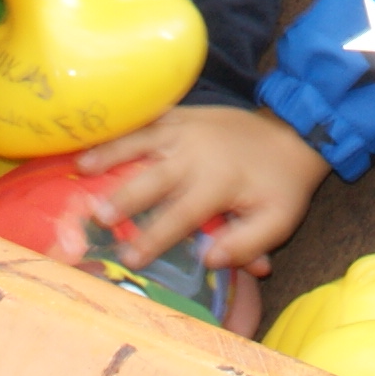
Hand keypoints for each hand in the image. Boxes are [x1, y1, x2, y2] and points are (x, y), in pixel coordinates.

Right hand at [88, 103, 327, 270]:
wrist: (293, 132)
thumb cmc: (281, 185)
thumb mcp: (278, 222)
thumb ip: (247, 244)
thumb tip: (209, 260)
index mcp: (218, 183)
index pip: (179, 217)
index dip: (153, 239)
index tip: (129, 259)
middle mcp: (197, 154)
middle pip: (152, 179)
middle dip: (122, 198)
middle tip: (93, 215)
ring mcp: (186, 130)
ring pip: (142, 142)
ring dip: (111, 155)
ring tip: (82, 167)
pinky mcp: (182, 115)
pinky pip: (147, 119)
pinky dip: (122, 127)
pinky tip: (96, 134)